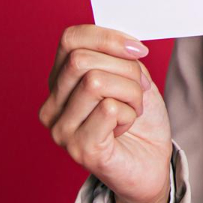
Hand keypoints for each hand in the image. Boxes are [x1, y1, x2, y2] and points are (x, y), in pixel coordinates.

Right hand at [39, 24, 172, 202]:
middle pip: (81, 60)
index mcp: (60, 83)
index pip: (70, 39)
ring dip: (130, 92)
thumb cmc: (139, 122)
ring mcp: (61, 130)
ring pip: (95, 81)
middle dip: (125, 68)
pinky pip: (108, 108)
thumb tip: (124, 42)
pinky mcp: (80, 149)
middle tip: (141, 87)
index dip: (107, 37)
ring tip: (134, 109)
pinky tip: (126, 127)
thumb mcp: (131, 78)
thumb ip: (119, 57)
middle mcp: (52, 107)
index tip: (138, 49)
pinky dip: (129, 113)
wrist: (150, 165)